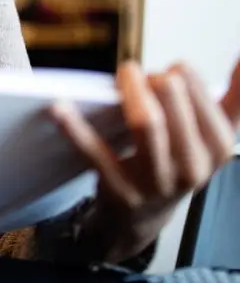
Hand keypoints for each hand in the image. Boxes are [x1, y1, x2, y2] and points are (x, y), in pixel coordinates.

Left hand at [49, 58, 239, 261]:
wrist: (142, 216)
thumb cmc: (177, 160)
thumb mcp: (212, 135)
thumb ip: (234, 98)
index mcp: (217, 150)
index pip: (215, 112)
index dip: (193, 84)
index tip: (175, 66)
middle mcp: (191, 169)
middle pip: (177, 115)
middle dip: (159, 84)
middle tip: (139, 69)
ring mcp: (154, 181)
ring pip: (146, 127)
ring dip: (131, 92)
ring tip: (125, 72)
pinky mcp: (118, 188)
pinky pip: (95, 153)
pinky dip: (75, 128)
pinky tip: (59, 107)